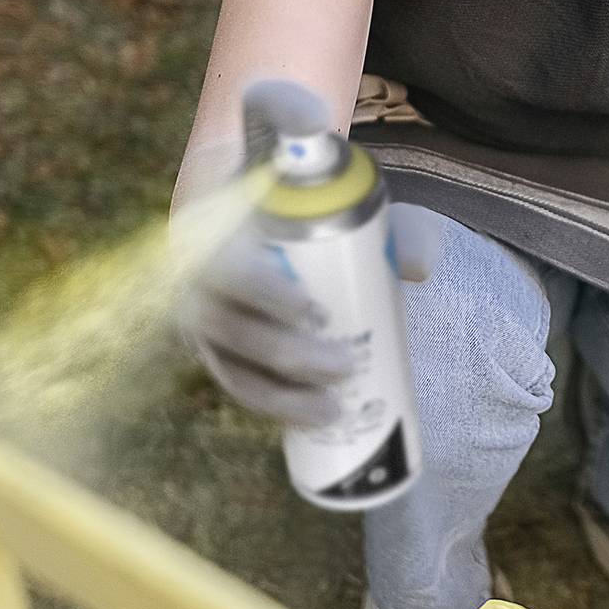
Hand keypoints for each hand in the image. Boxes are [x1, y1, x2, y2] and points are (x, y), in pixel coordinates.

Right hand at [176, 82, 444, 427]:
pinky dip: (274, 409)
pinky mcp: (213, 351)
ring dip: (281, 398)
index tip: (317, 313)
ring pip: (232, 369)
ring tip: (332, 410)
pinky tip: (310, 423)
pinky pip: (238, 387)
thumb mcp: (320, 184)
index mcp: (210, 230)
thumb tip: (417, 265)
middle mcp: (191, 280)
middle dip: (290, 356)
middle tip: (346, 365)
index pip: (228, 268)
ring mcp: (196, 322)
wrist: (239, 201)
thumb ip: (367, 209)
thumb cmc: (289, 196)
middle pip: (232, 331)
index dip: (268, 296)